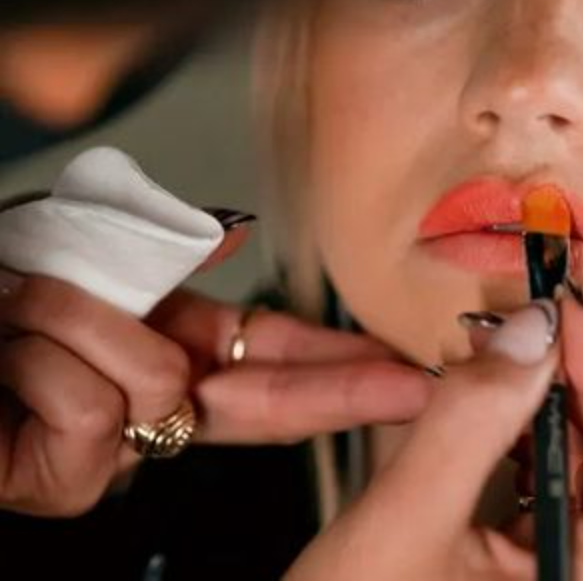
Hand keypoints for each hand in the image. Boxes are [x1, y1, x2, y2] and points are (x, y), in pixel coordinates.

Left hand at [0, 223, 432, 516]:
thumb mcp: (62, 236)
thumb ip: (156, 241)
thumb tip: (233, 235)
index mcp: (149, 334)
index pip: (266, 350)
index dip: (338, 360)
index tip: (402, 369)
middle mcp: (139, 395)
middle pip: (266, 397)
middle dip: (340, 386)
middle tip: (407, 384)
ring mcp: (107, 445)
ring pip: (156, 377)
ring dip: (76, 319)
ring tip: (13, 309)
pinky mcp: (67, 482)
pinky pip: (96, 405)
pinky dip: (42, 360)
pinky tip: (6, 360)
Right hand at [286, 296, 582, 580]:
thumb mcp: (399, 532)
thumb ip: (468, 424)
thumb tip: (530, 330)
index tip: (555, 313)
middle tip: (525, 317)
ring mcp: (580, 571)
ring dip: (561, 394)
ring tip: (503, 349)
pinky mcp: (547, 560)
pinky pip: (568, 478)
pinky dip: (537, 427)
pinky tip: (498, 400)